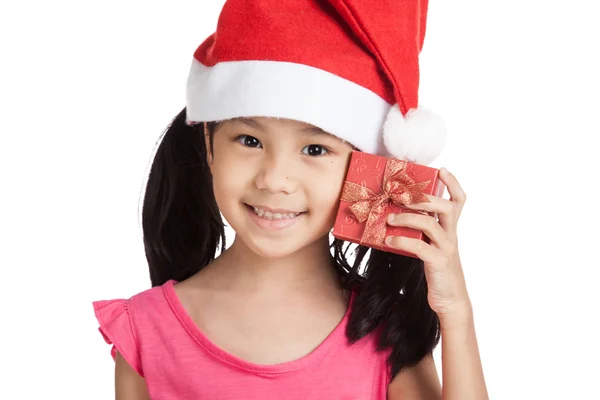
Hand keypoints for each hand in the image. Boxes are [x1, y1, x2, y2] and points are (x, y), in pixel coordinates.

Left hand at [384, 168, 470, 319]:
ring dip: (407, 217)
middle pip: (444, 207)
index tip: (441, 170)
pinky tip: (388, 240)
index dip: (452, 184)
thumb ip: (421, 232)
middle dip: (421, 198)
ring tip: (389, 218)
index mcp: (450, 229)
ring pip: (431, 224)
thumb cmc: (437, 271)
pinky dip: (402, 241)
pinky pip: (420, 247)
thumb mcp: (431, 247)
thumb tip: (394, 216)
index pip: (459, 201)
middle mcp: (451, 236)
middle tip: (400, 195)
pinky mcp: (438, 263)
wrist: (450, 300)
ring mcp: (446, 249)